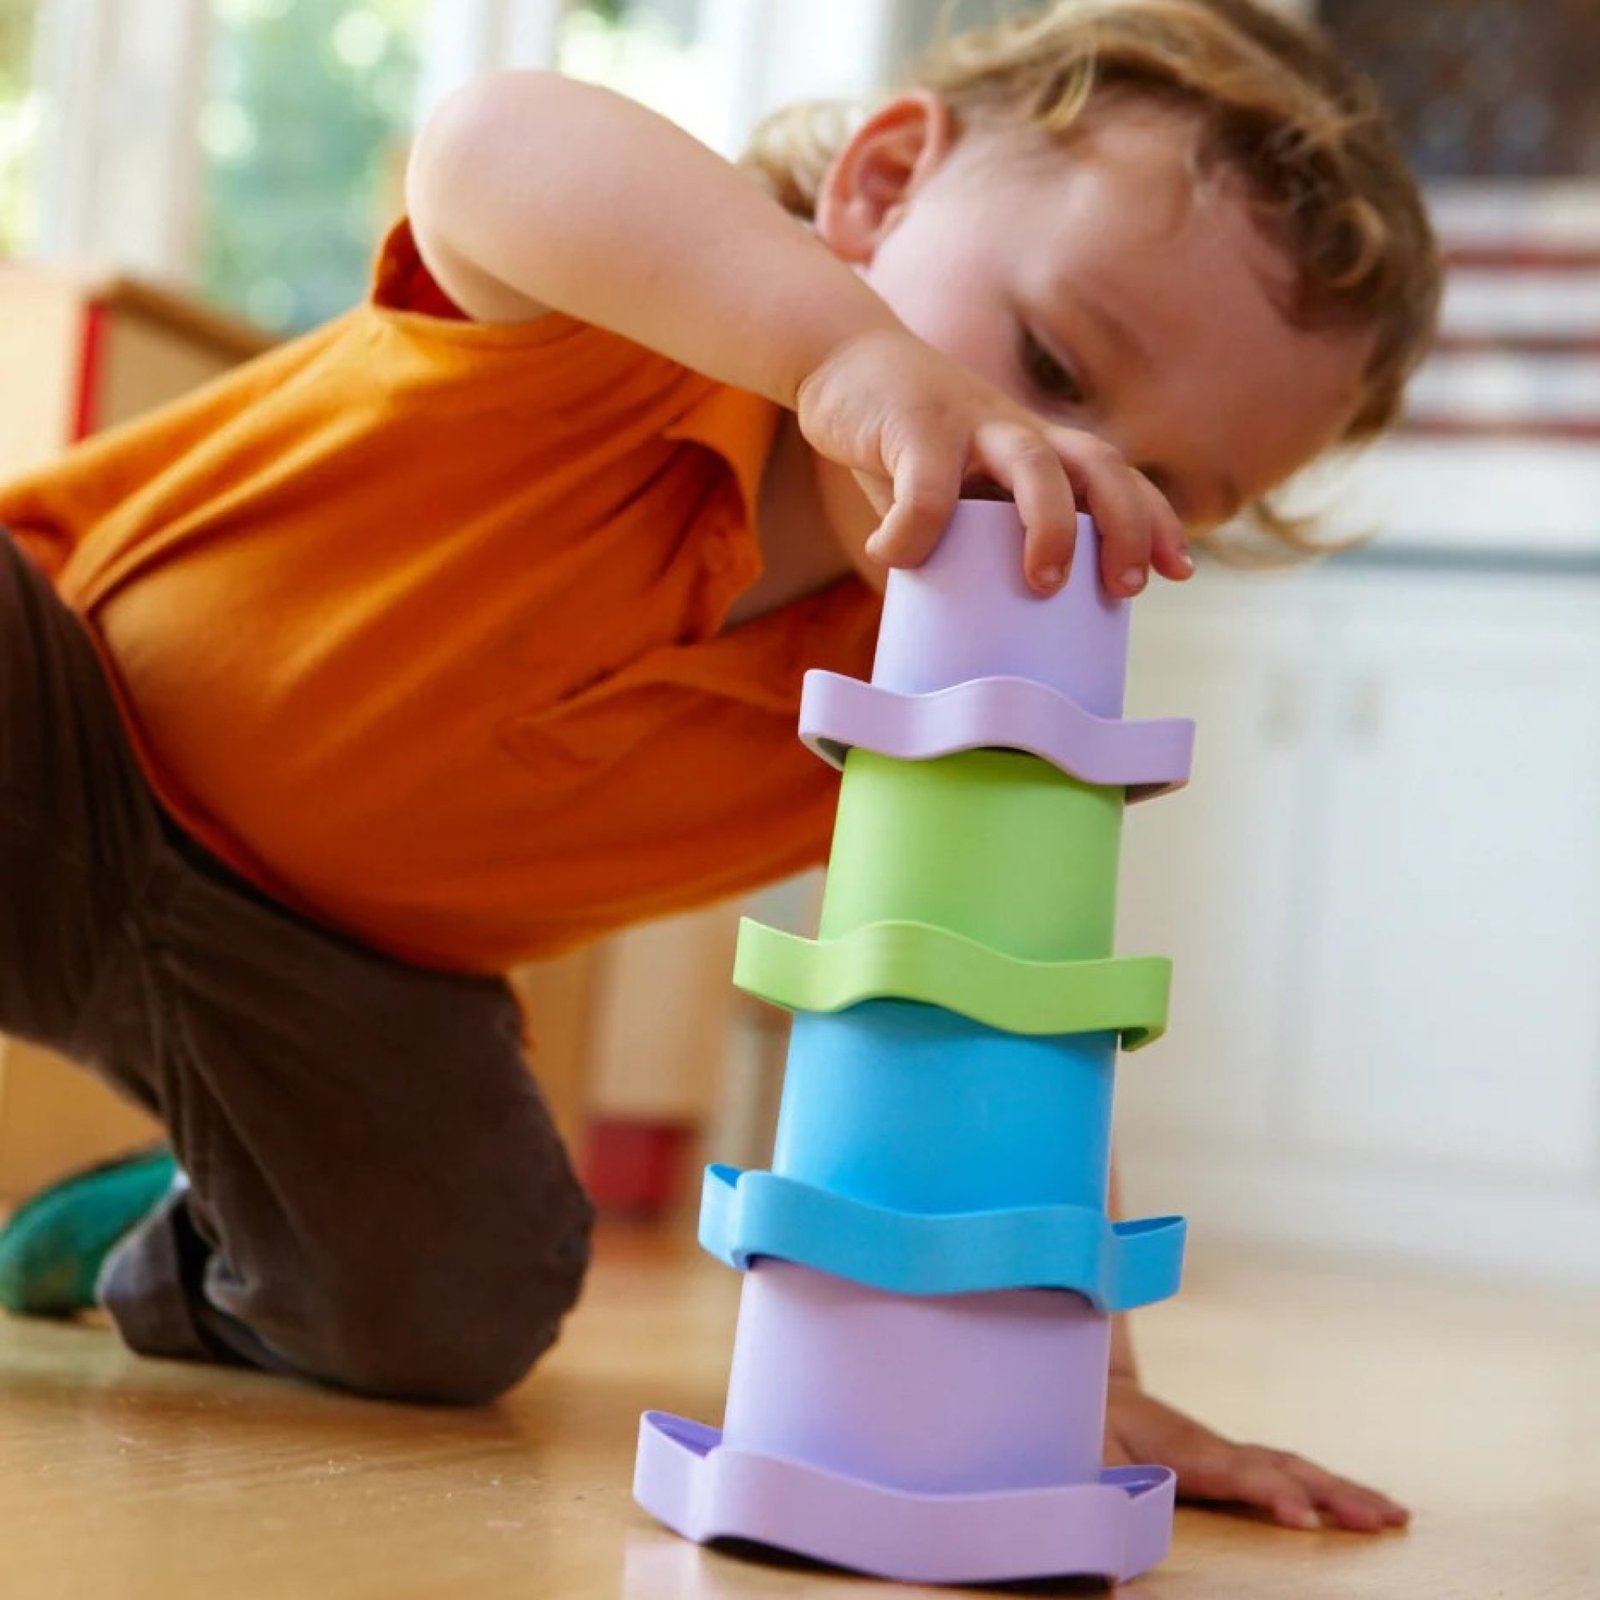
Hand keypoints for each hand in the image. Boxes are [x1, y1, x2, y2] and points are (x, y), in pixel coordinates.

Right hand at [795, 327, 1192, 598]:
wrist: (841, 361)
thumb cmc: (904, 444)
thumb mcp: (955, 491)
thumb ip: (973, 541)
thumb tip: (975, 630)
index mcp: (1036, 448)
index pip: (1115, 478)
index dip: (1152, 520)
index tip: (1179, 571)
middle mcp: (1017, 429)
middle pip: (1098, 465)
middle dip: (1125, 525)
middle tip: (1123, 587)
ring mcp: (969, 421)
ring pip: (1035, 463)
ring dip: (1052, 525)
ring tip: (1042, 583)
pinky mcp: (913, 422)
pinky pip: (926, 484)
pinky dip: (914, 530)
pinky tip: (890, 558)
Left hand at [1105, 1374, 1409, 1533]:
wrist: (1081, 1381)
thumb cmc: (1079, 1428)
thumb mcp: (1077, 1463)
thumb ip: (1099, 1503)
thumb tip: (1112, 1564)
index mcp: (1177, 1448)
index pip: (1233, 1471)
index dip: (1270, 1492)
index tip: (1305, 1518)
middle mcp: (1209, 1445)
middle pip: (1280, 1466)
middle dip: (1332, 1493)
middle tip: (1384, 1520)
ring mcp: (1223, 1448)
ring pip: (1291, 1465)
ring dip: (1342, 1489)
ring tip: (1394, 1516)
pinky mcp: (1228, 1456)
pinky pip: (1284, 1468)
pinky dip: (1326, 1483)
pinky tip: (1360, 1505)